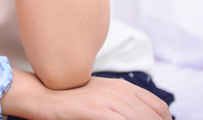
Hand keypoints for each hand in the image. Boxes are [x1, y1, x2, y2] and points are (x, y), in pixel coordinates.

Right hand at [42, 76, 171, 119]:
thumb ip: (121, 103)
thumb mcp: (101, 96)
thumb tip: (139, 114)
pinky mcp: (97, 111)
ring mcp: (109, 100)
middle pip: (155, 117)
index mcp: (123, 86)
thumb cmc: (70, 100)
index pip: (159, 107)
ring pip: (143, 119)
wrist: (42, 95)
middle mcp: (119, 90)